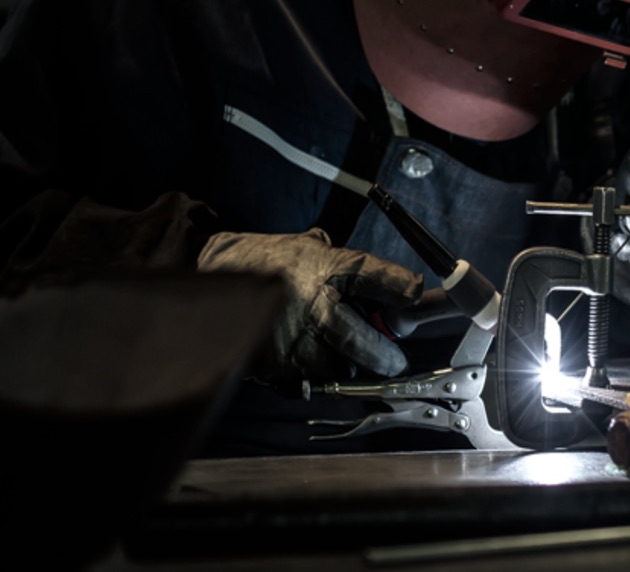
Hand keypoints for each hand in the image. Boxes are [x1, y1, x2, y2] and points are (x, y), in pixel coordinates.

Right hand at [197, 228, 421, 381]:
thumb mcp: (308, 246)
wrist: (213, 273)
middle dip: (382, 355)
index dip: (396, 285)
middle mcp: (308, 301)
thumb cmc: (267, 259)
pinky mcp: (269, 361)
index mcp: (322, 267)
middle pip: (356, 337)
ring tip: (350, 365)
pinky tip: (316, 371)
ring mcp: (287, 334)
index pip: (369, 274)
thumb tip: (384, 282)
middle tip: (396, 363)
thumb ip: (341, 263)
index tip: (416, 292)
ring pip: (332, 368)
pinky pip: (304, 383)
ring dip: (346, 371)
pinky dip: (315, 380)